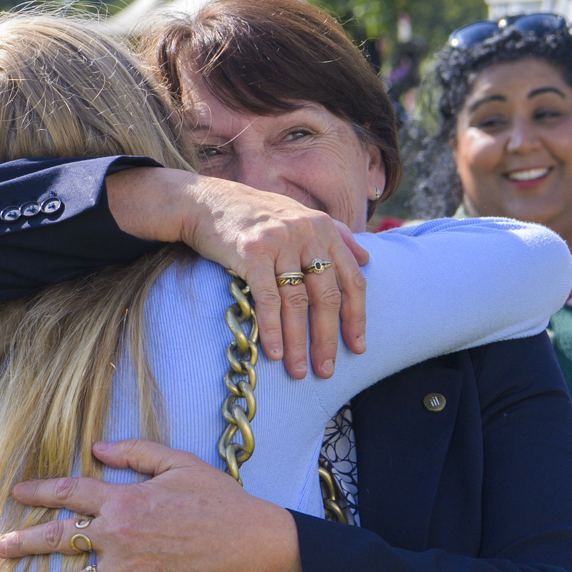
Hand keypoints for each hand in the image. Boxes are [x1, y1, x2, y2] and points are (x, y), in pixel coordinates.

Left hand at [0, 439, 303, 571]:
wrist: (245, 540)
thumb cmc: (215, 497)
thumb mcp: (177, 461)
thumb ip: (135, 452)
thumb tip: (97, 447)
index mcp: (123, 499)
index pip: (71, 492)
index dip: (41, 492)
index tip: (16, 494)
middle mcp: (118, 535)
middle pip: (60, 538)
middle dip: (25, 543)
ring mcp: (129, 569)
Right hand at [111, 169, 369, 380]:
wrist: (204, 201)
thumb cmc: (254, 214)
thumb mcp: (299, 216)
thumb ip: (336, 235)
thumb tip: (367, 259)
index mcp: (324, 228)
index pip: (352, 280)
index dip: (357, 317)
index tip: (357, 348)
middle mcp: (307, 233)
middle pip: (327, 296)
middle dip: (327, 339)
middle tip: (326, 370)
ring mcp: (280, 242)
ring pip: (297, 302)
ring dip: (298, 342)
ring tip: (298, 370)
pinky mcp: (251, 252)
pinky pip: (267, 298)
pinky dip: (271, 329)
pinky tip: (272, 352)